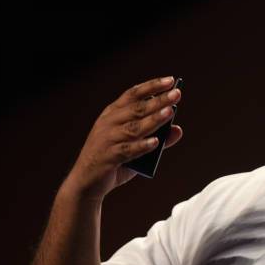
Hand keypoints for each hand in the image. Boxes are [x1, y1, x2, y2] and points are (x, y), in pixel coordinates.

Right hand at [62, 76, 182, 201]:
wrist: (86, 183)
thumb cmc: (113, 160)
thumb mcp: (135, 147)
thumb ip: (157, 139)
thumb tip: (178, 130)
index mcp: (112, 114)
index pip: (132, 94)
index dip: (152, 86)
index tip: (170, 80)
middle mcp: (108, 123)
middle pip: (137, 108)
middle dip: (158, 100)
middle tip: (177, 94)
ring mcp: (107, 140)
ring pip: (133, 127)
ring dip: (153, 119)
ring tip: (170, 112)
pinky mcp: (107, 157)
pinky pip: (127, 150)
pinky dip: (142, 146)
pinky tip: (156, 142)